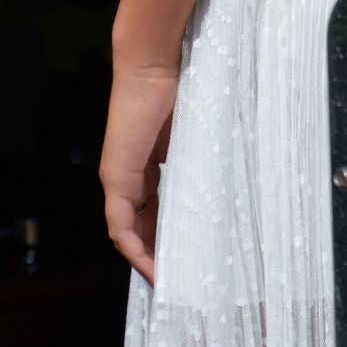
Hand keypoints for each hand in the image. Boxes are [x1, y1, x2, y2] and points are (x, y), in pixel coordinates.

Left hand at [99, 62, 178, 285]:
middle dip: (159, 255)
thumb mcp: (195, 137)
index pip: (155, 212)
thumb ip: (200, 162)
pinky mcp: (114, 177)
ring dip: (147, 258)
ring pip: (129, 231)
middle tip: (183, 280)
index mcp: (148, 166)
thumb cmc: (180, 90)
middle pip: (140, 227)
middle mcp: (129, 175)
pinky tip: (151, 266)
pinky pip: (119, 225)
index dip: (168, 238)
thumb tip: (232, 187)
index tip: (189, 260)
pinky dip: (134, 249)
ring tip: (170, 282)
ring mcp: (119, 177)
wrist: (154, 65)